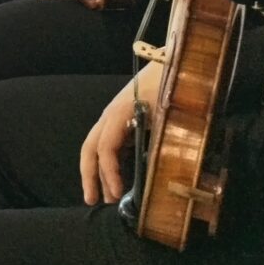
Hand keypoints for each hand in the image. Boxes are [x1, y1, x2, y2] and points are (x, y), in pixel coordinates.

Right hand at [80, 63, 161, 204]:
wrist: (174, 64)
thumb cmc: (171, 87)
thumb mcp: (169, 115)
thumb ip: (164, 143)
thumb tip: (164, 177)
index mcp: (119, 114)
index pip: (105, 148)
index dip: (109, 172)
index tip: (118, 193)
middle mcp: (111, 116)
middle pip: (90, 148)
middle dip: (89, 175)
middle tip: (92, 201)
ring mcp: (116, 118)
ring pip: (98, 148)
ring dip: (99, 172)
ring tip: (107, 197)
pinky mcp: (125, 121)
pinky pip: (111, 145)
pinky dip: (111, 164)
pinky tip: (120, 179)